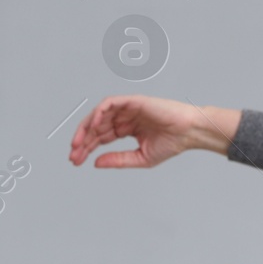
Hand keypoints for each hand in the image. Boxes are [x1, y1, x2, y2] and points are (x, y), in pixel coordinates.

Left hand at [68, 96, 237, 167]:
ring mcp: (128, 109)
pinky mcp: (133, 101)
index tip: (76, 161)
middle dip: (83, 141)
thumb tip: (95, 163)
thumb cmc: (172, 144)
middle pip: (96, 127)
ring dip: (86, 128)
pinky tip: (93, 126)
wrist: (189, 133)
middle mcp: (125, 118)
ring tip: (78, 143)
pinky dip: (99, 112)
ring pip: (99, 115)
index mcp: (127, 129)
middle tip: (73, 155)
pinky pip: (110, 103)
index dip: (87, 148)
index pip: (101, 137)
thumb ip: (117, 160)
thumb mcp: (140, 157)